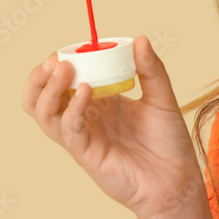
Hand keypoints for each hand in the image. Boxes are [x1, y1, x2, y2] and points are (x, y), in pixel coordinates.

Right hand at [22, 35, 206, 218]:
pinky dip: (72, 108)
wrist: (177, 179)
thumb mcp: (162, 98)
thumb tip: (140, 39)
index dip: (59, 65)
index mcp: (99, 103)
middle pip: (43, 99)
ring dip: (48, 90)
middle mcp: (85, 119)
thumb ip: (151, 70)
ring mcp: (83, 137)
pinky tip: (86, 90)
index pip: (65, 82)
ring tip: (63, 69)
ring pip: (45, 115)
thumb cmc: (169, 142)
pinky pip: (69, 131)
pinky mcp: (87, 154)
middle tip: (54, 60)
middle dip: (41, 78)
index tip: (70, 48)